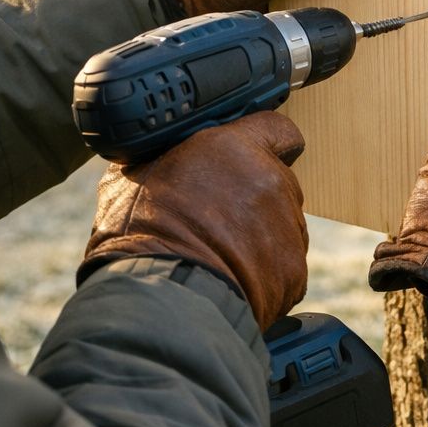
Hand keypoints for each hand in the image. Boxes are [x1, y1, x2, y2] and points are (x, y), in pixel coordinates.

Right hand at [84, 114, 308, 329]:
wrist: (162, 297)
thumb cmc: (138, 237)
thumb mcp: (133, 176)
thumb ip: (165, 158)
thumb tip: (162, 158)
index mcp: (233, 149)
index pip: (277, 129)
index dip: (269, 143)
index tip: (260, 154)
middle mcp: (270, 182)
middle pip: (279, 183)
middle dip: (256, 198)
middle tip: (219, 219)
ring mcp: (288, 227)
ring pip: (283, 226)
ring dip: (260, 237)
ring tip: (219, 255)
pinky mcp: (294, 270)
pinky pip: (284, 267)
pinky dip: (265, 275)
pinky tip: (231, 280)